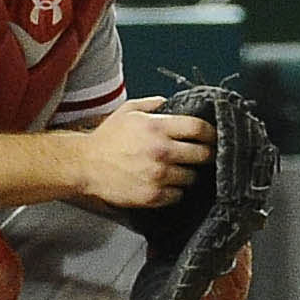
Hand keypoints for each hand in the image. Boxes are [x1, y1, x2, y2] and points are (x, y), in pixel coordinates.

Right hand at [82, 96, 215, 209]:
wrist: (87, 165)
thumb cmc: (108, 138)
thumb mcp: (128, 111)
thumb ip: (154, 104)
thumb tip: (172, 104)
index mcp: (157, 128)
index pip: (199, 129)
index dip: (211, 133)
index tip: (212, 136)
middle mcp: (162, 151)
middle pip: (203, 154)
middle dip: (205, 154)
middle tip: (200, 154)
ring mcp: (159, 176)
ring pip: (192, 177)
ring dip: (188, 173)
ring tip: (177, 169)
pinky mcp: (154, 195)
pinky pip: (178, 194)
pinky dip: (175, 190)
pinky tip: (165, 182)